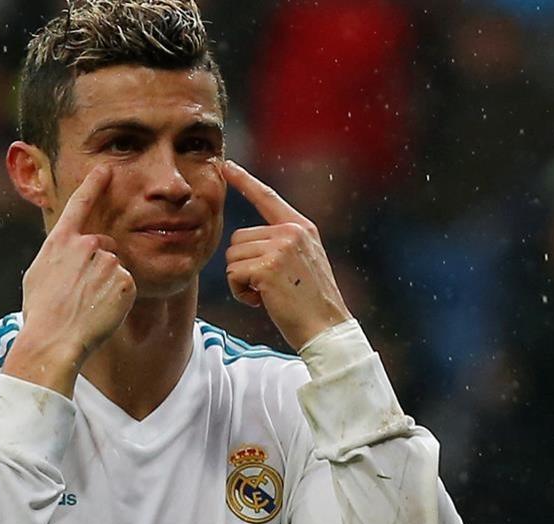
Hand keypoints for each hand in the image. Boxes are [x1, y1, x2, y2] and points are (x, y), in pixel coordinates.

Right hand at [2, 165, 136, 396]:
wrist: (53, 340)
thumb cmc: (40, 314)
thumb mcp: (38, 276)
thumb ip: (57, 256)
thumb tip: (66, 254)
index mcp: (60, 242)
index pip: (80, 204)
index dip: (94, 184)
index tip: (106, 168)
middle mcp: (85, 245)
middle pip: (104, 246)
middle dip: (98, 266)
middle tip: (81, 295)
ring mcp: (107, 261)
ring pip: (115, 267)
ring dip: (107, 284)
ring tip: (87, 305)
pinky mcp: (124, 279)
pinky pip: (127, 285)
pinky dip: (118, 299)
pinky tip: (101, 311)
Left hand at [222, 160, 352, 349]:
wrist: (327, 328)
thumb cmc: (310, 303)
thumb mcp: (303, 261)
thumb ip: (281, 244)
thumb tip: (245, 241)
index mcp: (301, 227)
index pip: (267, 198)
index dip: (244, 181)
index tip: (226, 165)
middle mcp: (291, 232)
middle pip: (237, 239)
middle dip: (243, 266)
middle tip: (268, 286)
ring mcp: (280, 248)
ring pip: (232, 258)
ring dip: (241, 281)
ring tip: (268, 294)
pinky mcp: (268, 268)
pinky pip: (233, 275)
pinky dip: (240, 293)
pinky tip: (262, 301)